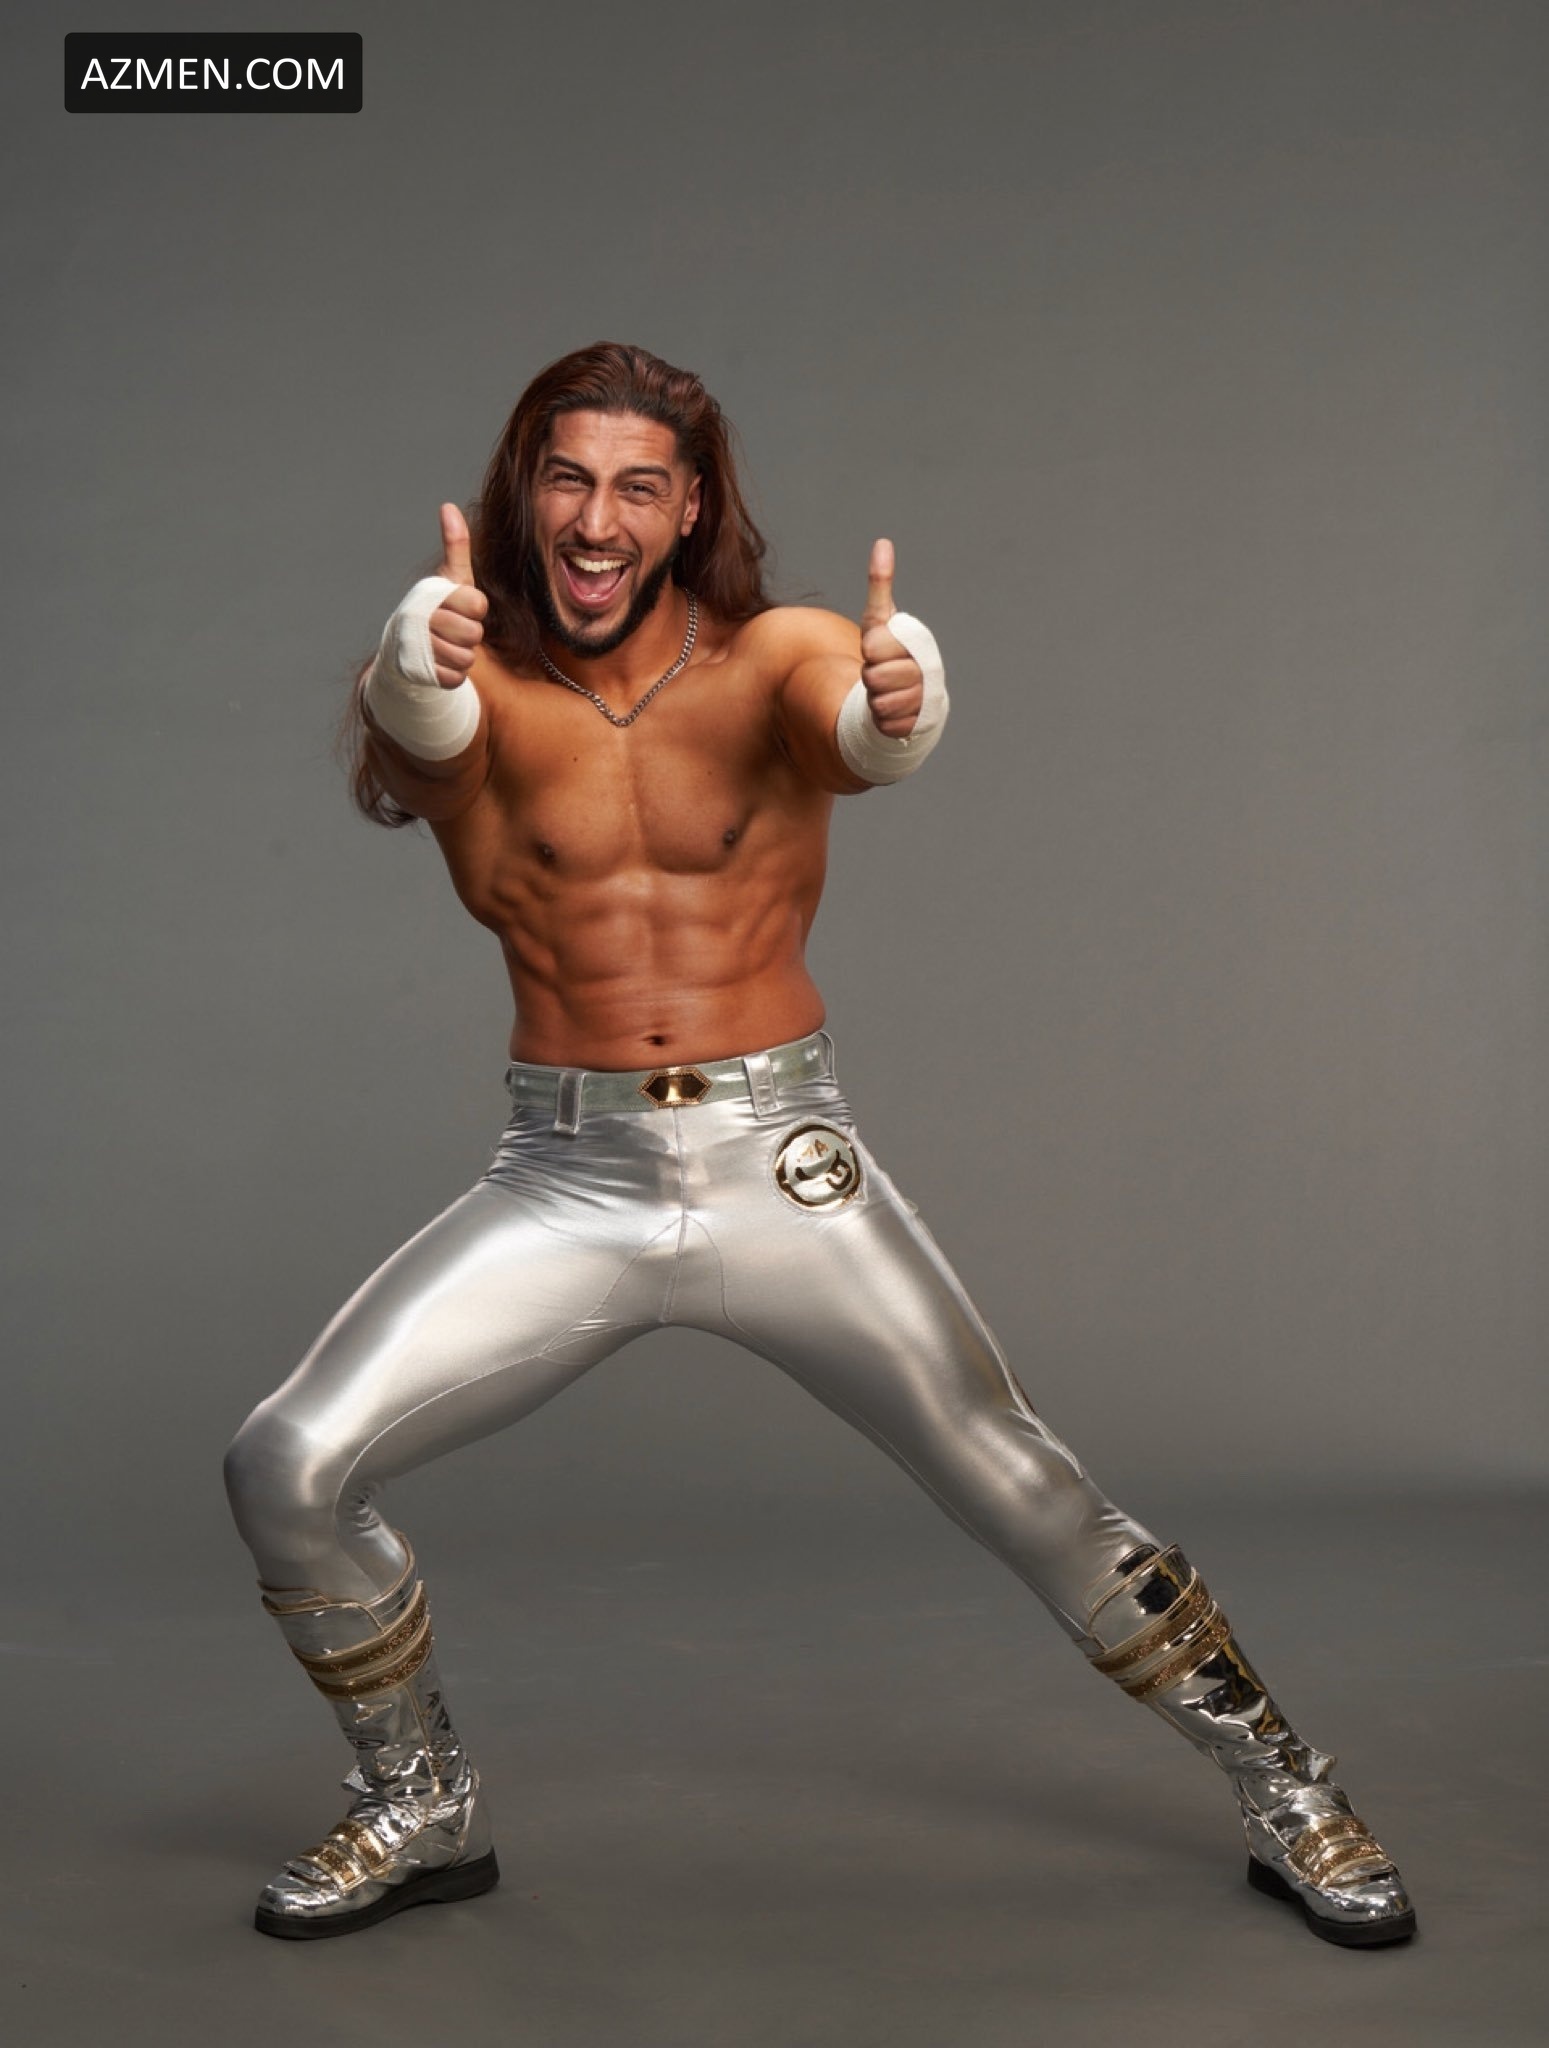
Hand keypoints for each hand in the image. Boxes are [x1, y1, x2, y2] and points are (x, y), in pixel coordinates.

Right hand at [428, 504, 488, 688]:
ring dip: (462, 656)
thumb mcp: (450, 578)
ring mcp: (420, 648)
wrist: (405, 647)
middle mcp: (421, 619)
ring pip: (465, 658)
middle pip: (473, 634)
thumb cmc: (436, 609)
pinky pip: (455, 679)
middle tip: (453, 630)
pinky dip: (452, 675)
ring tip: (445, 647)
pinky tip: (439, 664)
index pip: (478, 604)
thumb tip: (449, 507)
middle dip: (469, 635)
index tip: (461, 607)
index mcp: (432, 594)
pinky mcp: (420, 675)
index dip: (475, 609)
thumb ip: (456, 546)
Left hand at [859, 537, 921, 736]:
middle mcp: (926, 671)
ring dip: (876, 701)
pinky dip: (883, 722)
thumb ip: (881, 586)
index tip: (879, 650)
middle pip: (873, 678)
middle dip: (870, 678)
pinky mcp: (919, 727)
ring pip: (879, 703)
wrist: (913, 698)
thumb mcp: (881, 621)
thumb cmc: (891, 655)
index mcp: (918, 644)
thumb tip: (883, 543)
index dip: (870, 650)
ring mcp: (924, 700)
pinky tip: (895, 713)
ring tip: (890, 694)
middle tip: (883, 676)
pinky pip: (886, 725)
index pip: (873, 647)